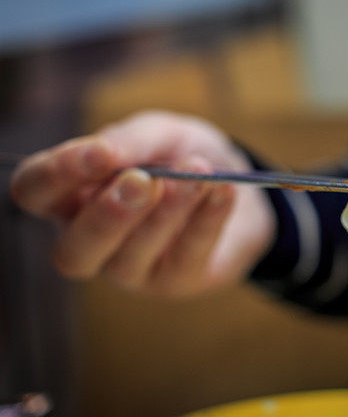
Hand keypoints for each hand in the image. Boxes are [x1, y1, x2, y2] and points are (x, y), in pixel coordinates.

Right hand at [10, 110, 274, 296]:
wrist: (243, 183)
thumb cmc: (181, 156)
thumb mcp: (158, 133)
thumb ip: (129, 141)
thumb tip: (100, 154)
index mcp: (72, 197)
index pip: (35, 193)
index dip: (57, 175)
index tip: (96, 154)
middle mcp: (92, 242)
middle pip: (73, 251)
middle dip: (107, 217)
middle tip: (144, 181)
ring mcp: (131, 270)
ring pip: (131, 259)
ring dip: (167, 213)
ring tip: (200, 172)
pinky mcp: (177, 283)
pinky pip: (186, 258)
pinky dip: (207, 221)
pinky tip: (223, 190)